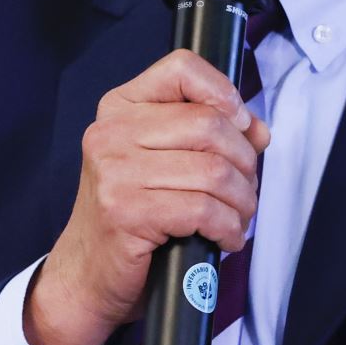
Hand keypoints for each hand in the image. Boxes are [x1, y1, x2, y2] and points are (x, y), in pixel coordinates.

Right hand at [26, 49, 269, 344]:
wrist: (87, 277)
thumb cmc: (132, 218)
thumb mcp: (164, 163)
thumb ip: (209, 137)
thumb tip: (258, 130)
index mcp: (120, 108)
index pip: (180, 68)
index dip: (224, 92)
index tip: (242, 125)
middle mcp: (111, 133)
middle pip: (209, 124)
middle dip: (245, 162)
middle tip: (245, 190)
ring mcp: (115, 172)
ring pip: (213, 171)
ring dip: (242, 201)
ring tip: (239, 218)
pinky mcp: (126, 212)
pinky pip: (203, 209)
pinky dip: (228, 227)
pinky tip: (226, 237)